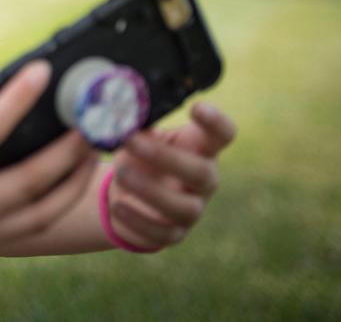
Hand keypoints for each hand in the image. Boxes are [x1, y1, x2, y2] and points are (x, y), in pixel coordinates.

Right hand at [0, 61, 96, 294]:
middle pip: (30, 178)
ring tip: (93, 145)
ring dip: (74, 178)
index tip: (41, 71)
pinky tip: (72, 177)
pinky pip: (35, 226)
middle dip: (66, 145)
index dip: (16, 100)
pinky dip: (61, 202)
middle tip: (90, 113)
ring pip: (44, 210)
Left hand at [107, 102, 236, 249]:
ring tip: (121, 173)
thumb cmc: (139, 156)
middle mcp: (204, 181)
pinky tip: (118, 205)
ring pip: (185, 208)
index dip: (216, 123)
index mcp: (200, 149)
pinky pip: (162, 233)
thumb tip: (124, 107)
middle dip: (166, 158)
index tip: (196, 107)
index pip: (223, 135)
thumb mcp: (139, 136)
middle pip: (202, 173)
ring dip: (150, 190)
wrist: (127, 196)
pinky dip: (138, 220)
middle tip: (131, 141)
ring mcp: (192, 210)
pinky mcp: (173, 234)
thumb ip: (139, 124)